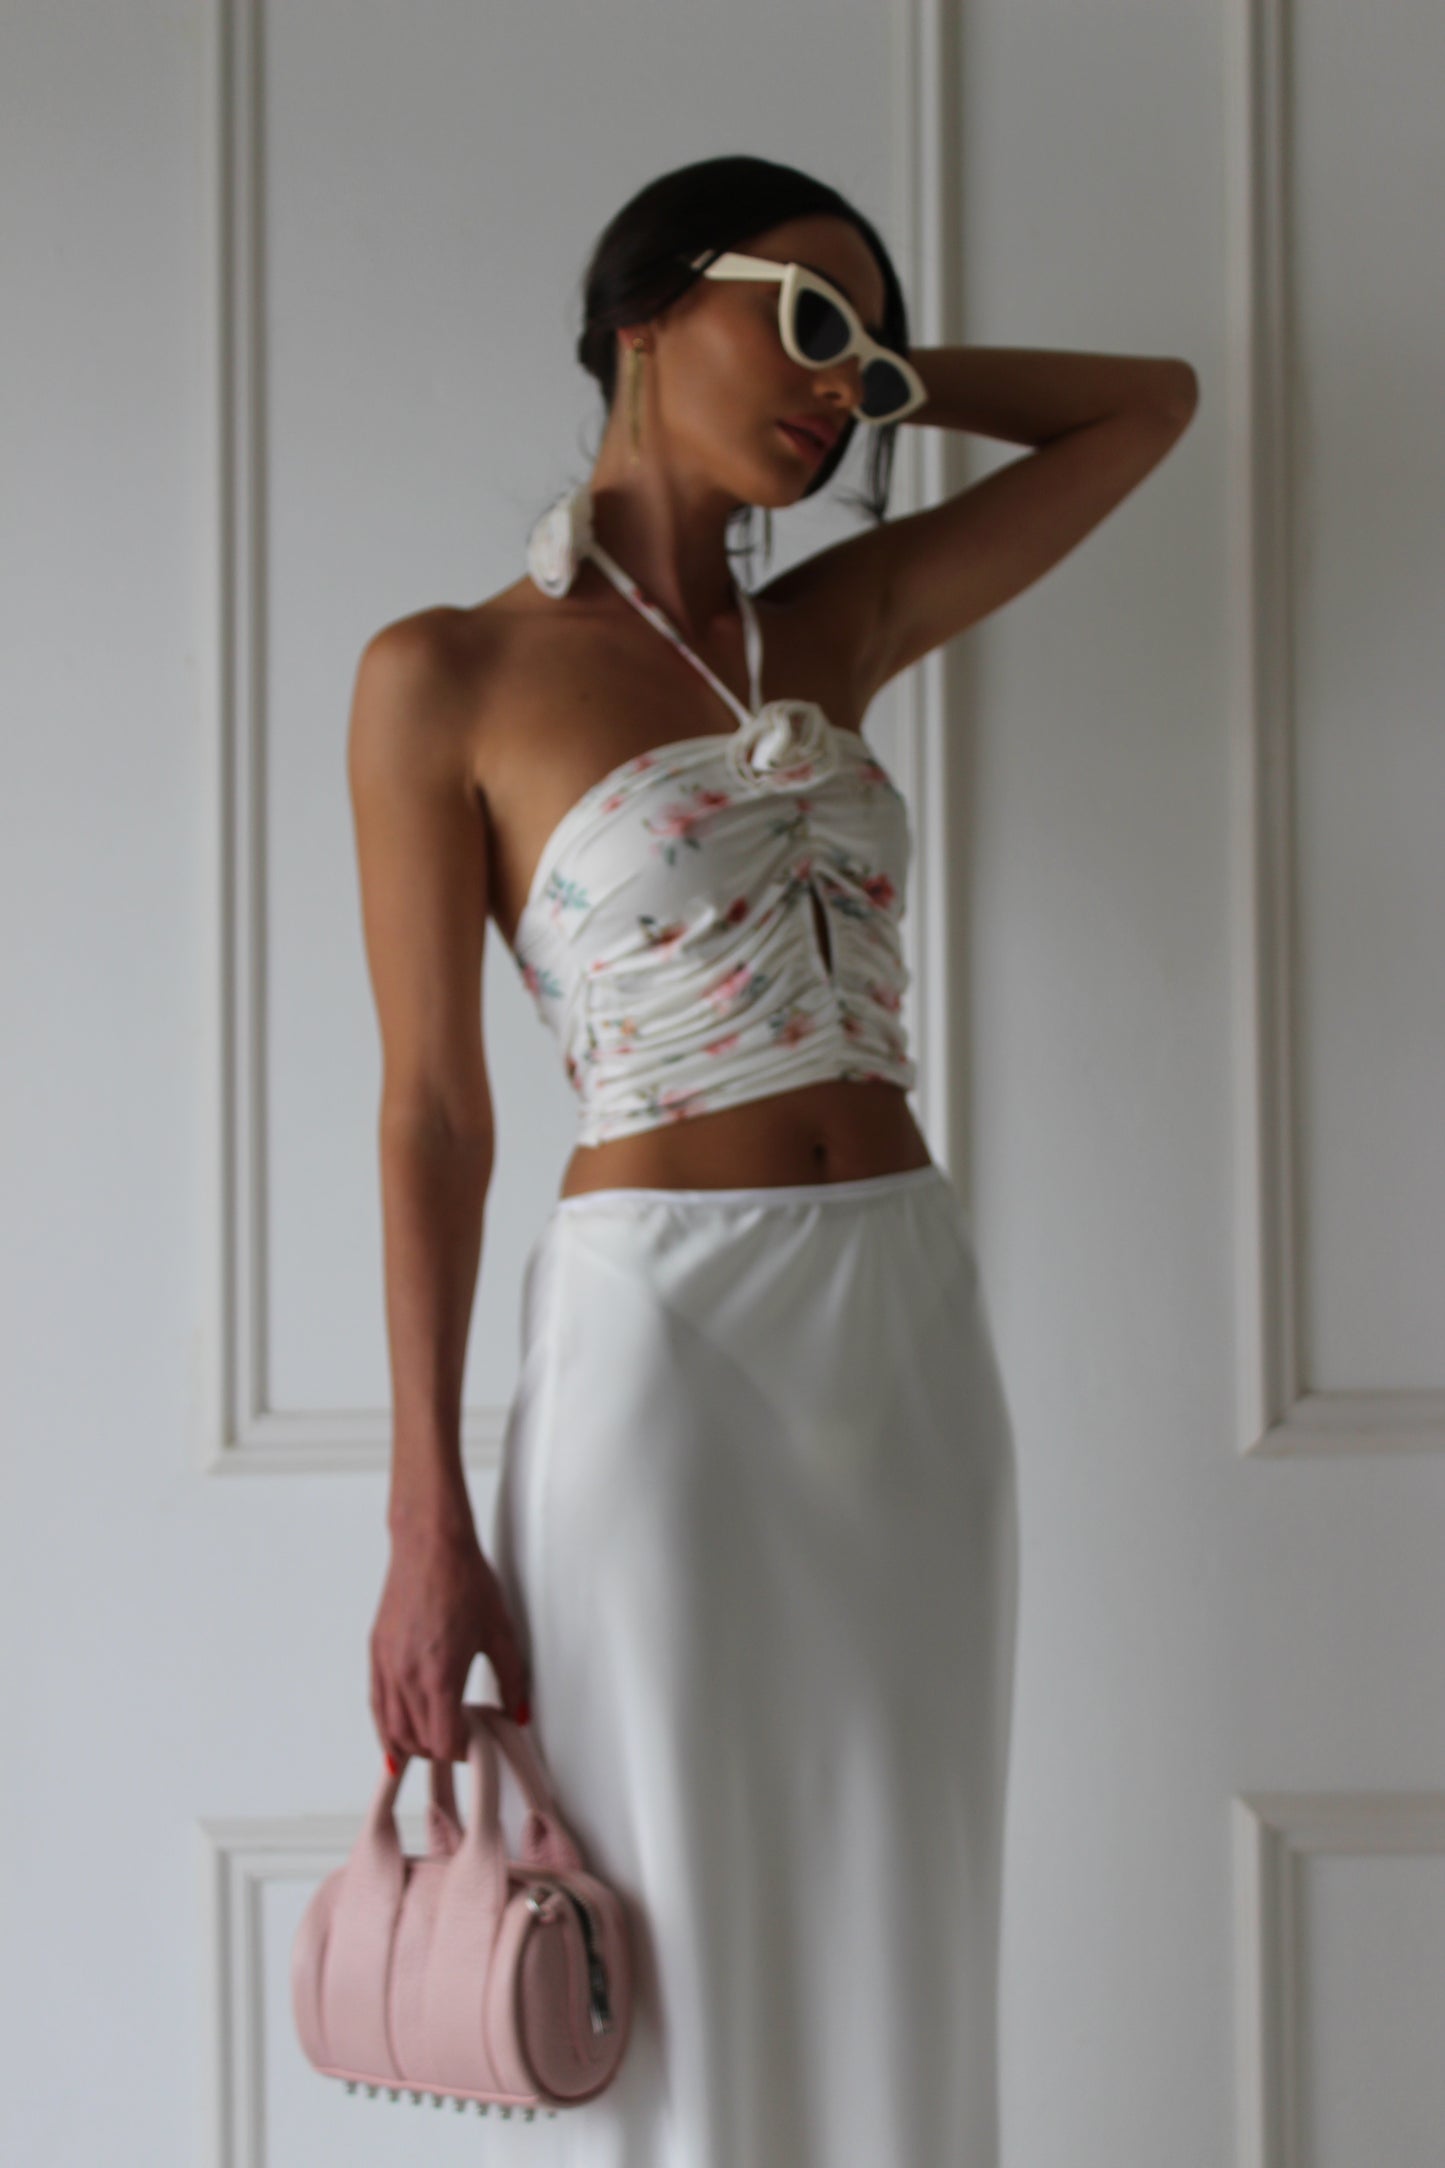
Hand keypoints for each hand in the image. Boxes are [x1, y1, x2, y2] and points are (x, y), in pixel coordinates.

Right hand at [369, 1513, 531, 1769]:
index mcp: (440, 1675)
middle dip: (441, 1750)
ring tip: (434, 1742)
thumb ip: (512, 1679)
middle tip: (461, 1742)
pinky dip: (386, 1728)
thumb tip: (518, 1712)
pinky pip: (377, 1705)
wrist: (430, 1545)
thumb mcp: (500, 1632)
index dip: (462, 1752)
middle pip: (418, 1742)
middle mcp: (407, 1676)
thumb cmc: (464, 1579)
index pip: (444, 1742)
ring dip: (413, 1745)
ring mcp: (387, 1665)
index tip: (475, 1745)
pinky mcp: (376, 1653)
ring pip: (393, 1729)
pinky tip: (396, 1737)